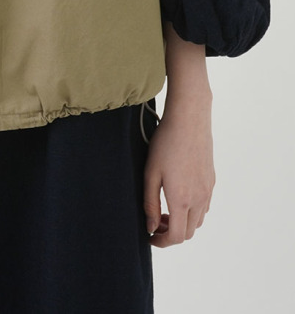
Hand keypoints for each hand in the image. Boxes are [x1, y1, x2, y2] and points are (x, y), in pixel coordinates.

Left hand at [143, 94, 215, 246]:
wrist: (189, 120)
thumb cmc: (165, 143)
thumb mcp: (151, 173)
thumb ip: (150, 203)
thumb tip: (151, 226)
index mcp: (182, 199)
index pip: (177, 237)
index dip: (162, 242)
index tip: (150, 236)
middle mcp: (199, 199)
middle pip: (189, 232)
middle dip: (171, 233)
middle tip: (155, 221)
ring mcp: (208, 190)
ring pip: (198, 221)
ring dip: (183, 222)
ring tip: (165, 209)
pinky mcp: (212, 180)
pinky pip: (204, 206)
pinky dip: (192, 211)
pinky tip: (179, 195)